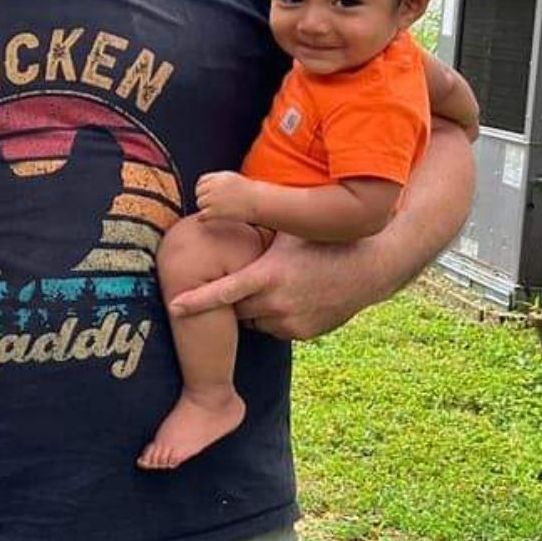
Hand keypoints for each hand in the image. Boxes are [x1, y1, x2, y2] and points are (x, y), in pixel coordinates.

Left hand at [166, 231, 386, 339]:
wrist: (368, 269)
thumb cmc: (321, 242)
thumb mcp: (288, 230)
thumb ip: (254, 227)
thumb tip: (218, 206)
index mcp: (268, 275)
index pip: (223, 292)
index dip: (195, 301)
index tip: (174, 306)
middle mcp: (276, 302)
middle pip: (235, 309)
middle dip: (234, 298)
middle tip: (248, 278)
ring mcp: (290, 321)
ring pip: (253, 321)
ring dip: (254, 309)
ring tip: (276, 286)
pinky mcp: (302, 334)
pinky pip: (273, 330)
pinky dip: (273, 318)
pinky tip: (291, 299)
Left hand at [194, 171, 259, 222]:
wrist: (259, 203)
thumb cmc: (248, 193)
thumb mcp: (232, 179)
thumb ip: (218, 180)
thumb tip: (200, 184)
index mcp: (220, 177)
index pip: (201, 181)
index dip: (203, 188)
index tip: (207, 195)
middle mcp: (215, 186)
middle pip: (199, 192)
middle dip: (204, 198)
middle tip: (211, 205)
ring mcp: (214, 198)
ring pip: (200, 203)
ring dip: (204, 208)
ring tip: (215, 211)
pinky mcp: (215, 211)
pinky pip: (202, 214)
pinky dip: (204, 217)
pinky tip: (209, 218)